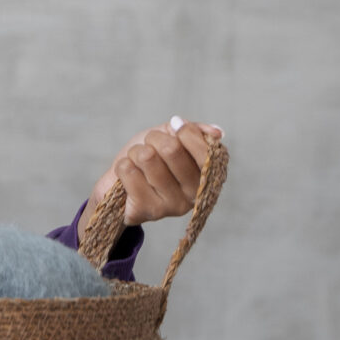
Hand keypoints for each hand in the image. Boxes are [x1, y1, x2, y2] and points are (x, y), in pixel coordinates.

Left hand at [91, 117, 222, 227]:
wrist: (122, 185)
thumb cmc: (152, 157)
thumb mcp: (173, 137)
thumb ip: (196, 131)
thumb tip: (217, 133)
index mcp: (206, 176)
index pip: (204, 150)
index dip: (184, 131)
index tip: (174, 127)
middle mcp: (194, 195)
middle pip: (171, 149)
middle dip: (154, 138)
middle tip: (150, 145)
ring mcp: (171, 206)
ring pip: (146, 157)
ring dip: (136, 152)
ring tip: (138, 161)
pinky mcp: (146, 211)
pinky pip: (128, 170)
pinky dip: (123, 165)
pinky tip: (129, 175)